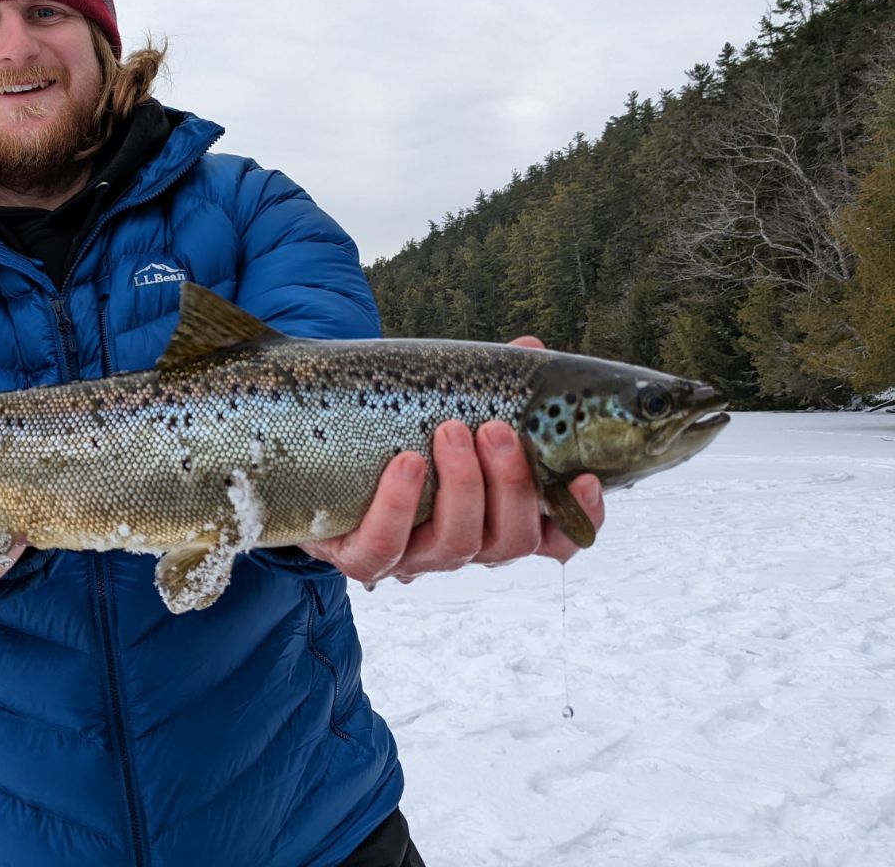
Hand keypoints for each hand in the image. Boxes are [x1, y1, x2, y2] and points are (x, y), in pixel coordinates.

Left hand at [298, 333, 604, 585]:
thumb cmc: (396, 438)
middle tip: (495, 429)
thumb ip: (489, 386)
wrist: (316, 465)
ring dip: (462, 486)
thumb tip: (531, 345)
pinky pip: (385, 546)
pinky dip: (398, 504)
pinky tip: (406, 462)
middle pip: (509, 540)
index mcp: (493, 518)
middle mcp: (462, 545)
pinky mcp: (362, 558)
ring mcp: (413, 558)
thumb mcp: (442, 410)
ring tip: (450, 432)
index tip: (587, 478)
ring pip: (457, 544)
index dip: (579, 518)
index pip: (554, 538)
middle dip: (511, 484)